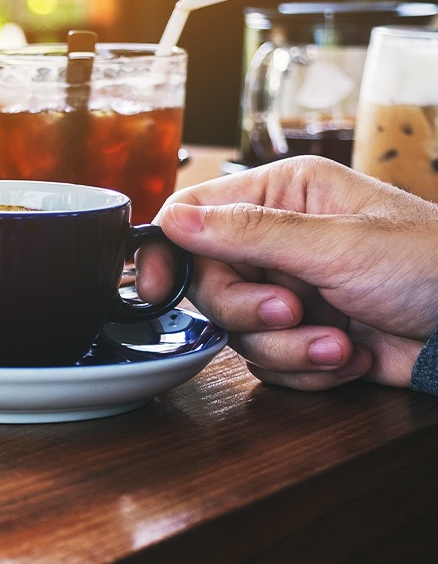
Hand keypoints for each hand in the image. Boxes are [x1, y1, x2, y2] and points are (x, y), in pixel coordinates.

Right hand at [136, 156, 437, 389]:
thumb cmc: (430, 265)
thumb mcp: (335, 245)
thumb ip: (247, 233)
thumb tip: (173, 220)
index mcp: (280, 195)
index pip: (194, 215)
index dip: (167, 251)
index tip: (154, 289)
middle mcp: (275, 240)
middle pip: (208, 282)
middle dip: (248, 309)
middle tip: (291, 312)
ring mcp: (287, 289)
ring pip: (237, 330)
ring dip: (289, 347)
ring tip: (341, 342)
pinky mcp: (301, 334)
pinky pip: (267, 360)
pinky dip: (307, 368)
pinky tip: (351, 356)